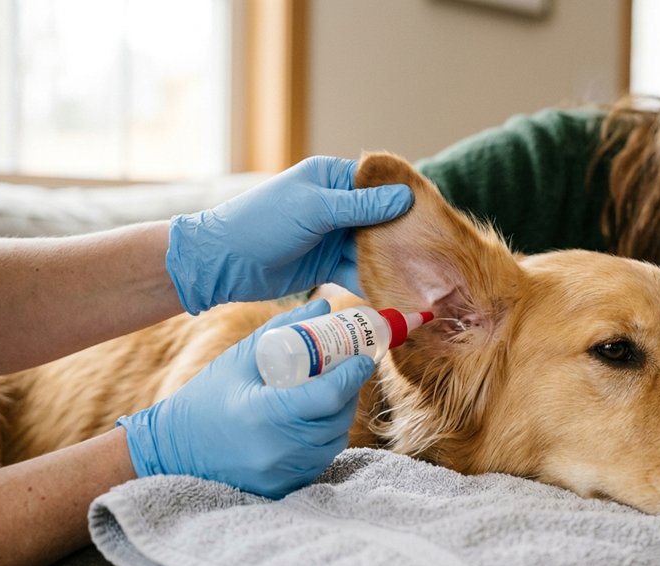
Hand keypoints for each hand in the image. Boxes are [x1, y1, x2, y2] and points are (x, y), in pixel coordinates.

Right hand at [117, 299, 373, 498]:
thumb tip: (322, 304)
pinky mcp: (281, 488)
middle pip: (336, 419)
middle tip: (350, 372)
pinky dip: (323, 440)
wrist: (172, 450)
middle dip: (350, 393)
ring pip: (332, 443)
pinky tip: (317, 422)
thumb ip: (283, 329)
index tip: (365, 358)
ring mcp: (281, 473)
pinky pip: (318, 462)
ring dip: (340, 417)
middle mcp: (278, 449)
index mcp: (266, 414)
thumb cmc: (205, 399)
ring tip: (334, 394)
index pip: (328, 396)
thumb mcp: (240, 358)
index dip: (353, 375)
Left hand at [167, 156, 411, 314]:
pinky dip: (378, 282)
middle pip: (383, 218)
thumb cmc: (262, 224)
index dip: (406, 198)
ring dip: (394, 261)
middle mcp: (337, 205)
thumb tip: (406, 198)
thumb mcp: (315, 210)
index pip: (380, 183)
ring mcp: (333, 236)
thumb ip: (361, 206)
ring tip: (425, 276)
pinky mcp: (328, 265)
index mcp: (332, 178)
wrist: (222, 263)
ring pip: (375, 247)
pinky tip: (399, 293)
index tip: (435, 213)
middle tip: (437, 251)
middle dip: (405, 234)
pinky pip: (361, 272)